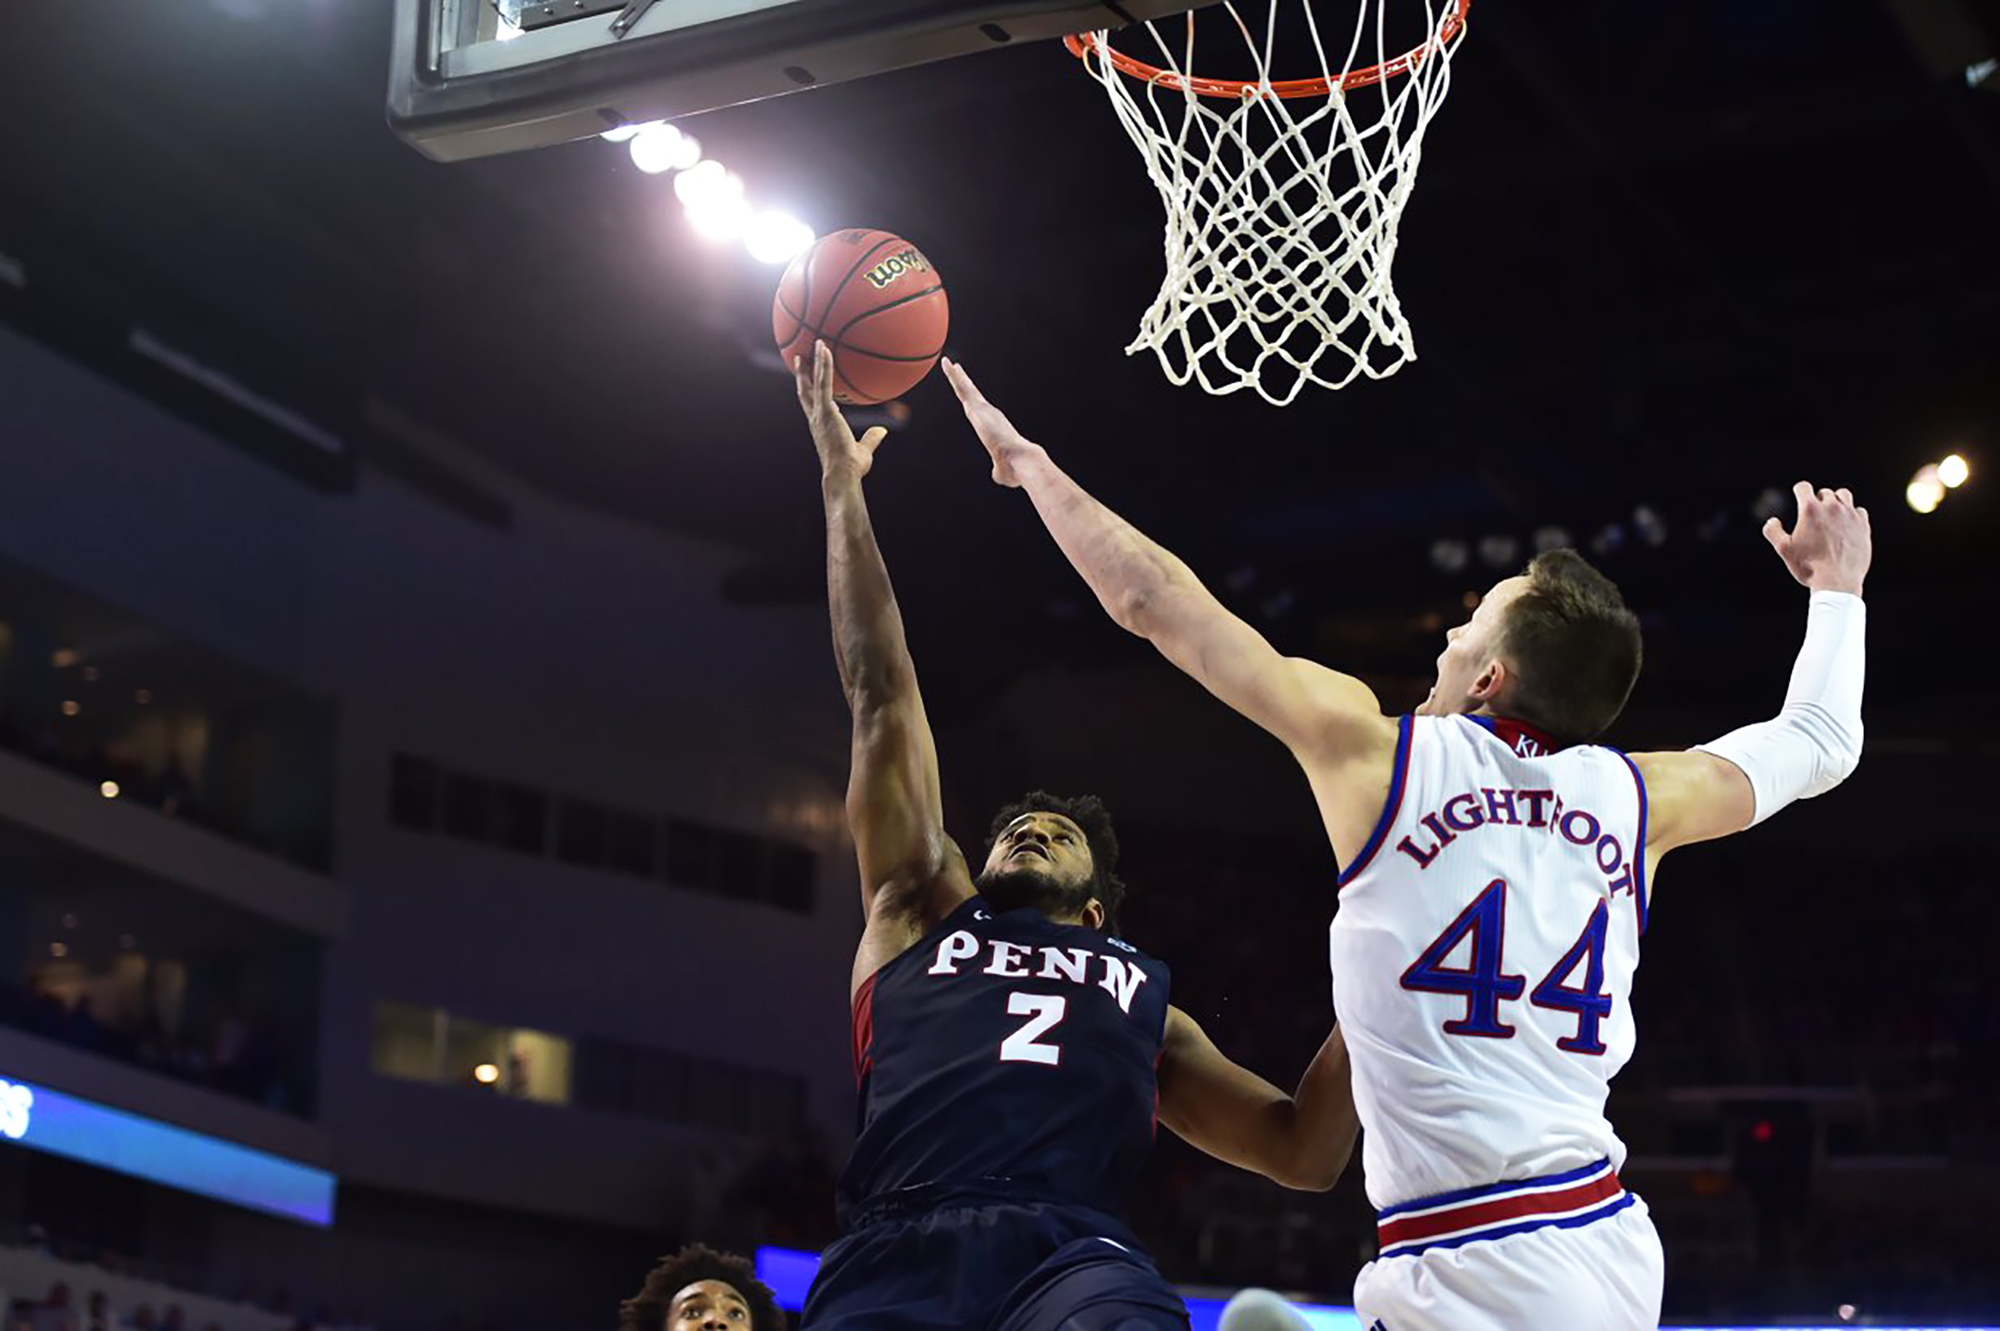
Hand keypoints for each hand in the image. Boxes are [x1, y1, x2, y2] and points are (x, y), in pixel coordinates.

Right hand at [795, 341, 885, 479]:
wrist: (843, 473)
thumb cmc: (851, 468)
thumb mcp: (864, 451)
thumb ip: (871, 438)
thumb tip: (883, 430)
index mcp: (821, 426)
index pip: (812, 405)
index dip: (809, 392)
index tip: (810, 380)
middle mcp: (816, 418)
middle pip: (805, 391)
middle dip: (802, 374)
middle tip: (799, 359)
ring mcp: (819, 413)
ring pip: (814, 382)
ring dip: (814, 361)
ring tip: (816, 343)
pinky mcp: (825, 410)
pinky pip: (824, 382)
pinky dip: (824, 365)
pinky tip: (825, 349)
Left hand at [941, 357, 1046, 486]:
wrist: (1021, 461)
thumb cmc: (1015, 469)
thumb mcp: (1002, 471)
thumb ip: (997, 471)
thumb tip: (997, 475)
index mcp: (993, 426)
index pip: (979, 411)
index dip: (973, 400)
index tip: (969, 392)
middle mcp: (989, 415)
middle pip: (971, 395)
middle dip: (964, 382)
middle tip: (956, 369)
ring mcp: (983, 410)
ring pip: (966, 388)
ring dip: (956, 375)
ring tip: (946, 363)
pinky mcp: (978, 408)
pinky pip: (963, 388)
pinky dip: (955, 376)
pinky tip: (947, 365)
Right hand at [1763, 481, 1870, 595]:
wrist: (1838, 581)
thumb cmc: (1809, 566)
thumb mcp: (1784, 550)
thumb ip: (1773, 532)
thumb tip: (1772, 521)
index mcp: (1810, 510)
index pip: (1803, 487)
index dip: (1799, 492)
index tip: (1799, 498)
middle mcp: (1831, 507)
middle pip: (1824, 492)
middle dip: (1817, 500)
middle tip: (1814, 517)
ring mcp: (1849, 514)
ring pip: (1843, 495)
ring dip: (1836, 502)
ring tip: (1831, 515)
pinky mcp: (1863, 524)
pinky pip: (1858, 510)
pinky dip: (1851, 514)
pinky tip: (1846, 525)